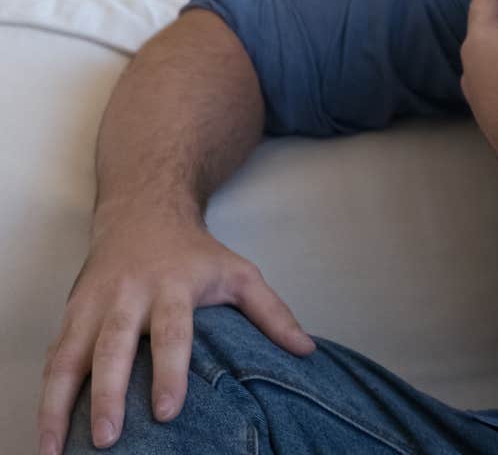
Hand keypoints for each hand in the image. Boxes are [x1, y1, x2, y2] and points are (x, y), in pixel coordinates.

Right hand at [38, 210, 313, 453]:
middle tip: (108, 437)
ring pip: (69, 355)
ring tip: (52, 449)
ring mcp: (94, 304)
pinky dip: (46, 392)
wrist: (143, 211)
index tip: (169, 411)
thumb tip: (307, 350)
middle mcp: (128, 296)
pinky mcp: (71, 313)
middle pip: (114, 346)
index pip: (172, 332)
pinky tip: (46, 427)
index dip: (170, 371)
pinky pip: (53, 356)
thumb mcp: (240, 273)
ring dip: (58, 403)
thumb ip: (272, 313)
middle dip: (109, 393)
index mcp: (173, 287)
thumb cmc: (196, 253)